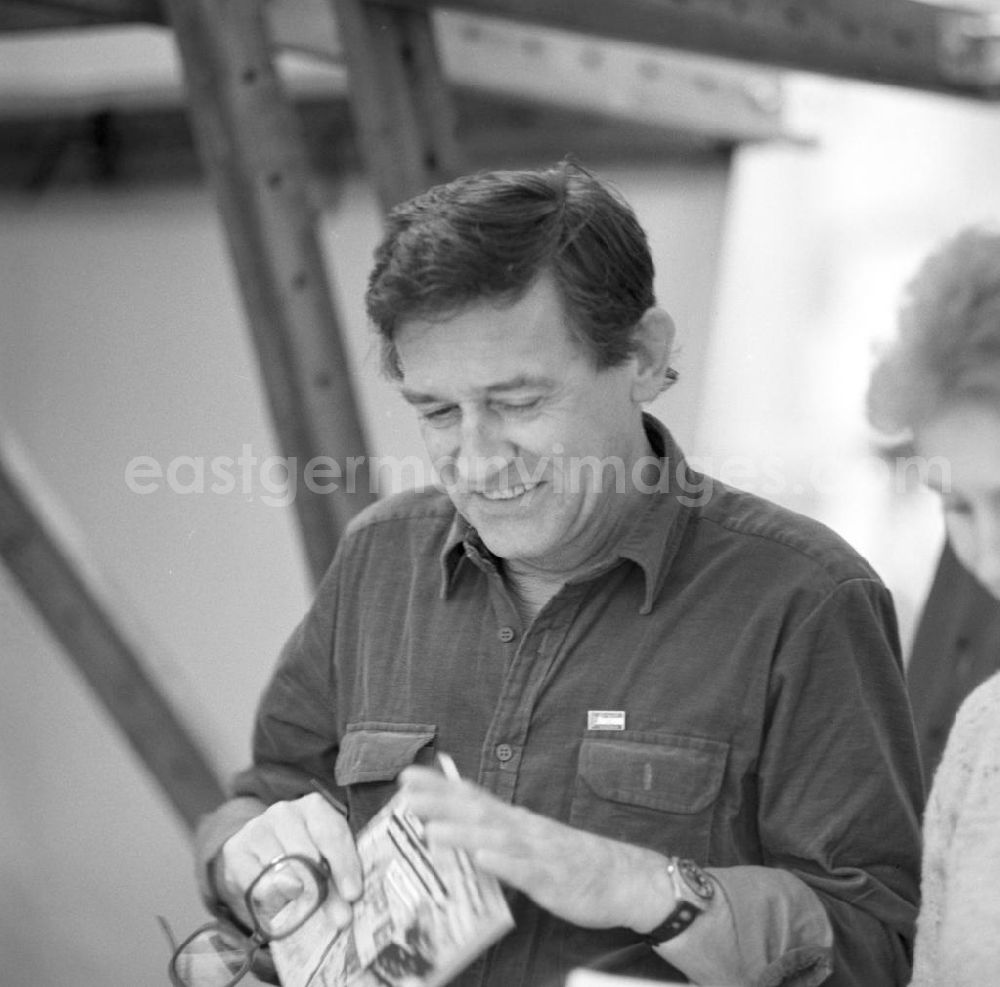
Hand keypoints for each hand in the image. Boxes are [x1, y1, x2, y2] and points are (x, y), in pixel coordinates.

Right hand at [216, 793, 361, 929]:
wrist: (257, 856)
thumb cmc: (302, 857)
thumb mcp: (326, 861)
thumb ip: (336, 880)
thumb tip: (342, 914)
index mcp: (314, 807)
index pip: (332, 834)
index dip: (345, 865)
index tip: (353, 894)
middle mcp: (284, 811)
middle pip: (306, 853)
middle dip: (323, 889)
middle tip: (337, 917)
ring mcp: (257, 828)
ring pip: (280, 869)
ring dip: (296, 897)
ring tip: (305, 911)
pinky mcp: (235, 851)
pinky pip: (256, 884)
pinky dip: (271, 901)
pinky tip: (280, 906)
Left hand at [398, 766, 672, 932]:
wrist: (624, 878)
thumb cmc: (571, 861)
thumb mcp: (529, 841)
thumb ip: (497, 832)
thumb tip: (460, 825)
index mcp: (515, 821)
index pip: (472, 797)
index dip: (439, 787)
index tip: (406, 777)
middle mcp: (523, 829)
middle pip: (477, 812)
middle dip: (440, 802)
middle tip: (405, 793)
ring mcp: (538, 852)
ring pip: (497, 838)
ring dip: (463, 833)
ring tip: (431, 831)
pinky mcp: (553, 878)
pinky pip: (527, 871)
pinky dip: (504, 863)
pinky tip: (483, 859)